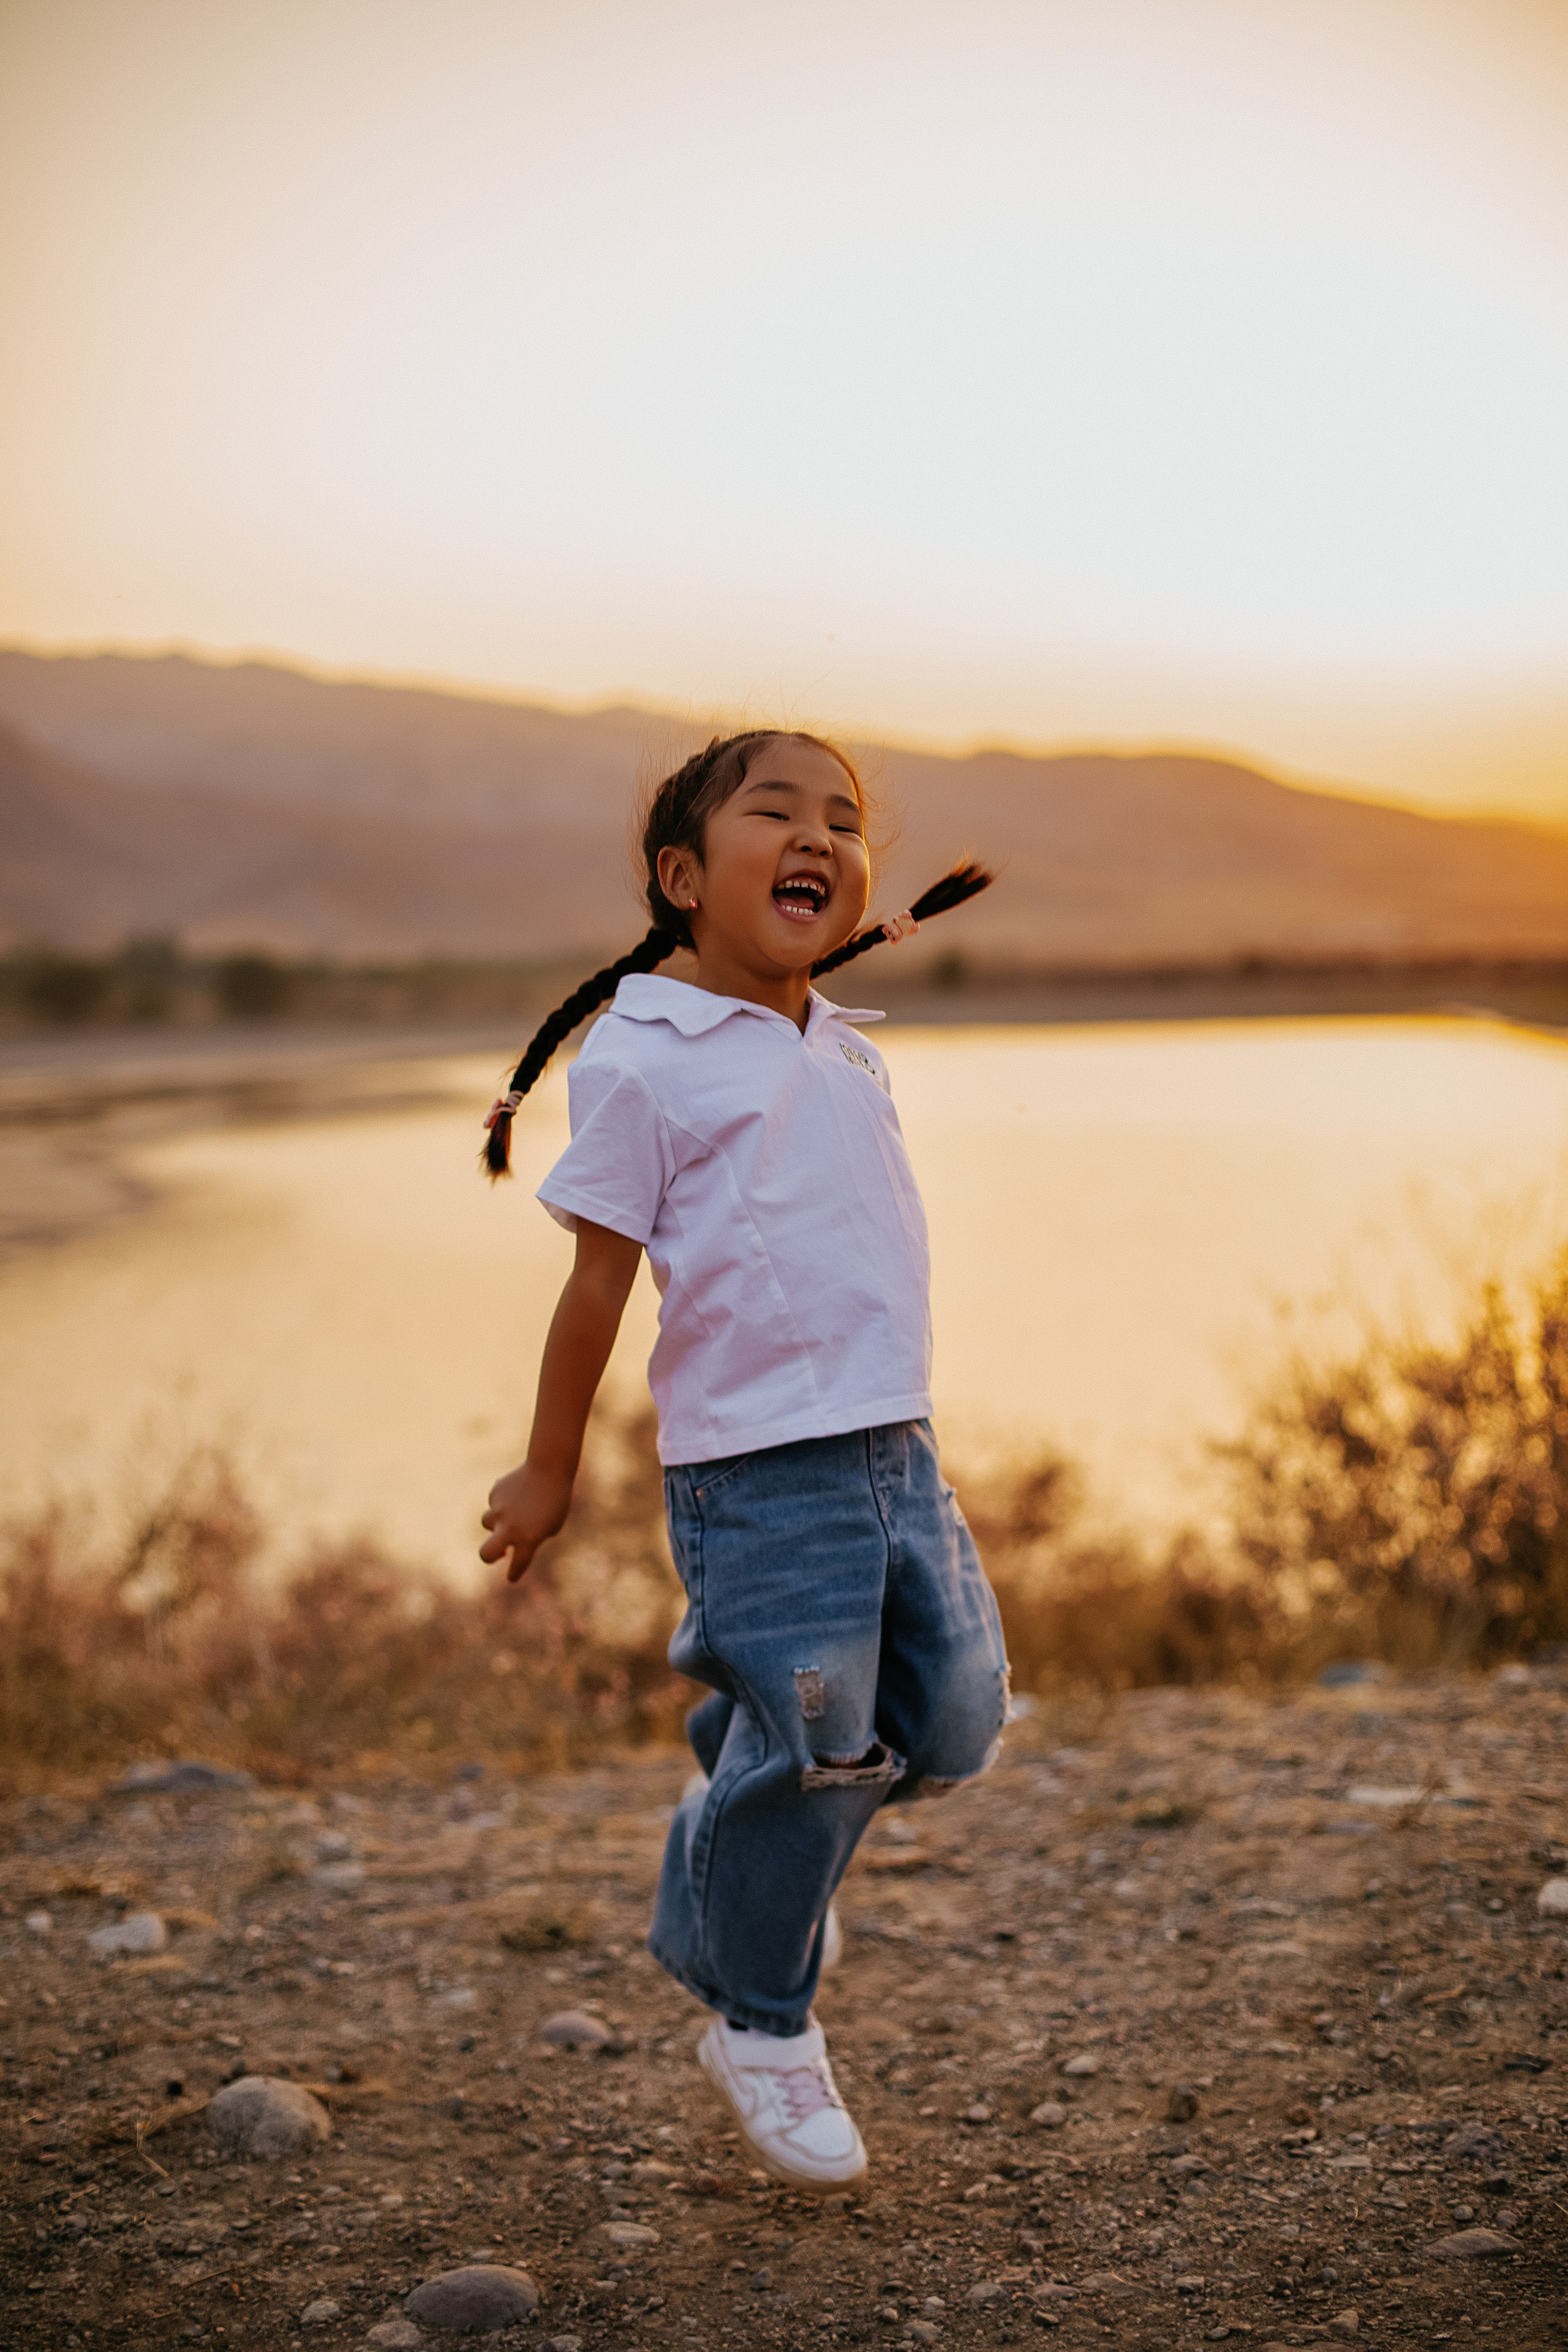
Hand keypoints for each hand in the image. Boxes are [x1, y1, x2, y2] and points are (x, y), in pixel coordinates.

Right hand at [480, 1460, 573, 1582]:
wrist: (550, 1468)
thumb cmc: (556, 1499)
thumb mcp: (551, 1525)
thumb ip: (531, 1537)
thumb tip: (511, 1541)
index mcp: (528, 1540)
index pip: (517, 1566)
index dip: (514, 1574)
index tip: (512, 1576)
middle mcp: (510, 1528)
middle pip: (485, 1554)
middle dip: (489, 1557)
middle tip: (500, 1553)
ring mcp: (499, 1510)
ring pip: (486, 1523)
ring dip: (496, 1523)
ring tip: (514, 1512)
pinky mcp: (495, 1494)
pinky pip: (495, 1503)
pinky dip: (503, 1502)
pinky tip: (518, 1492)